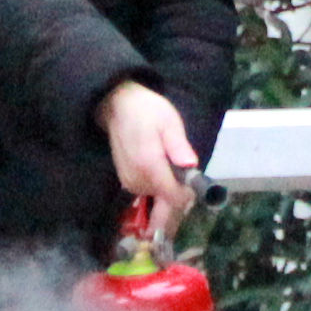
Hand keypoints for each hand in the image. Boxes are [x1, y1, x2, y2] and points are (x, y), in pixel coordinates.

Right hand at [101, 80, 201, 223]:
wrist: (117, 108)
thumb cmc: (146, 111)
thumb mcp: (169, 121)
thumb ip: (178, 145)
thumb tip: (191, 166)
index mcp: (149, 165)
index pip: (172, 197)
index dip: (187, 195)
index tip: (193, 180)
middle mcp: (136, 179)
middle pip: (166, 202)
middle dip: (179, 193)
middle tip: (183, 169)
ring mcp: (128, 182)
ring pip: (157, 198)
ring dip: (168, 189)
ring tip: (170, 164)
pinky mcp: (125, 182)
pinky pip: (148, 192)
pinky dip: (158, 186)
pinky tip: (160, 168)